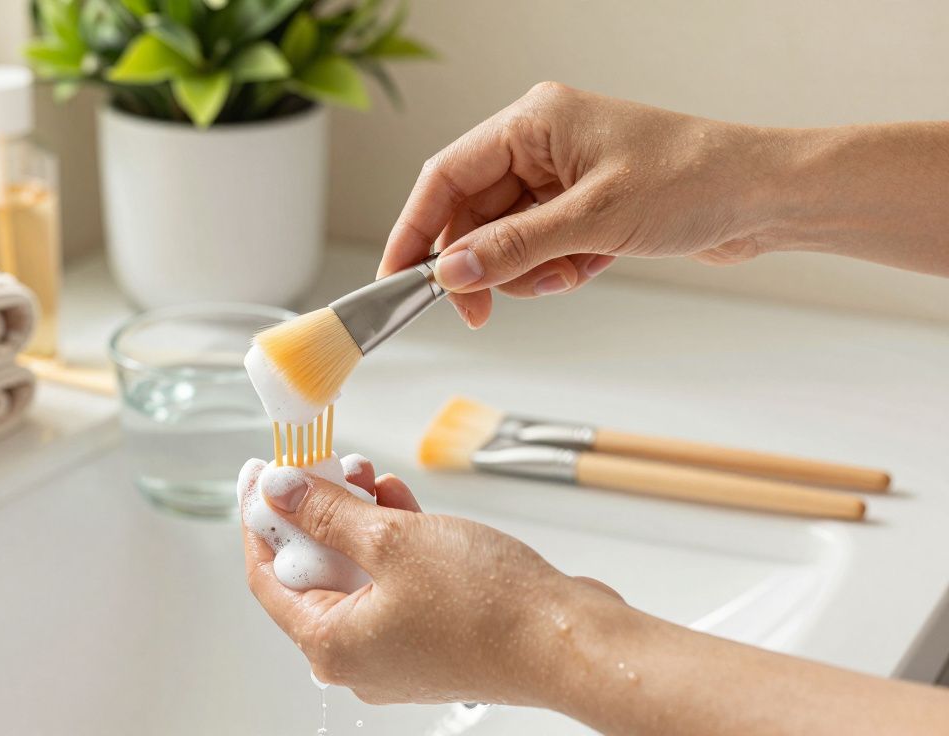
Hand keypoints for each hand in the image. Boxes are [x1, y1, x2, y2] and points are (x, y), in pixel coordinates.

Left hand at [238, 455, 623, 705]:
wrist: (567, 639)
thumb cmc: (487, 607)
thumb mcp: (392, 540)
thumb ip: (328, 513)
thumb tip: (280, 492)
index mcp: (331, 645)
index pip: (266, 577)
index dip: (258, 519)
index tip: (259, 474)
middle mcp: (357, 657)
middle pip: (312, 572)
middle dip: (316, 511)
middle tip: (322, 463)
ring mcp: (396, 650)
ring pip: (356, 572)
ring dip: (357, 519)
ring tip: (366, 472)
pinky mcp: (432, 636)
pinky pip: (393, 582)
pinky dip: (390, 541)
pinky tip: (397, 497)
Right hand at [380, 82, 779, 327]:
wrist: (765, 197)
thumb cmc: (694, 182)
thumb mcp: (593, 220)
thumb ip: (514, 248)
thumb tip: (450, 273)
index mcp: (533, 121)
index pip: (446, 176)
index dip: (415, 230)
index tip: (398, 278)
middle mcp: (540, 144)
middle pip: (470, 214)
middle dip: (479, 264)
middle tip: (480, 310)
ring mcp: (560, 177)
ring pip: (503, 239)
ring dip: (526, 271)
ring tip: (571, 273)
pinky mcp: (580, 206)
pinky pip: (537, 248)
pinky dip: (554, 269)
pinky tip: (590, 267)